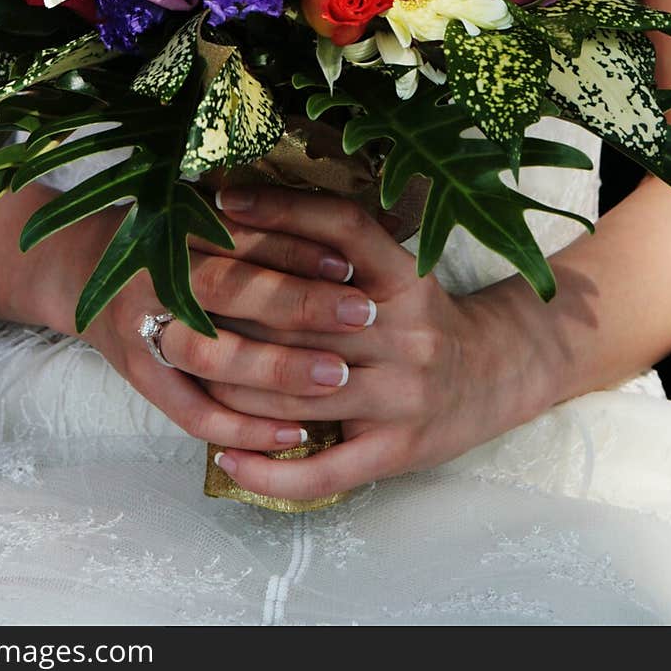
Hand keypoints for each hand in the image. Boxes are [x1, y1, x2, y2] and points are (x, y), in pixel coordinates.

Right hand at [77, 212, 381, 453]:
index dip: (296, 248)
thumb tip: (344, 236)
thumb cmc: (161, 237)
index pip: (241, 234)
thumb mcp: (195, 209)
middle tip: (361, 314)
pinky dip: (243, 426)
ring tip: (337, 376)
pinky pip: (192, 411)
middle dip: (298, 303)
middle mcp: (153, 273)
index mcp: (172, 225)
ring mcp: (141, 327)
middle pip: (227, 288)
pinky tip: (293, 434)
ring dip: (276, 369)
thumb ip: (253, 219)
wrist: (79, 270)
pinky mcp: (139, 375)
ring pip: (211, 354)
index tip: (351, 263)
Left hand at [200, 187, 543, 499]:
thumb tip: (250, 212)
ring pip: (294, 394)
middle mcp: (407, 331)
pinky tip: (227, 459)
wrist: (499, 372)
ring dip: (229, 386)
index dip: (282, 210)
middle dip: (228, 307)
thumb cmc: (426, 315)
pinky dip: (269, 469)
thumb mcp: (398, 268)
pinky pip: (324, 469)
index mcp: (406, 277)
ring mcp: (402, 395)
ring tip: (182, 372)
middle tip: (170, 296)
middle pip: (299, 316)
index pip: (342, 228)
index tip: (223, 200)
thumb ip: (337, 250)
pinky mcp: (398, 449)